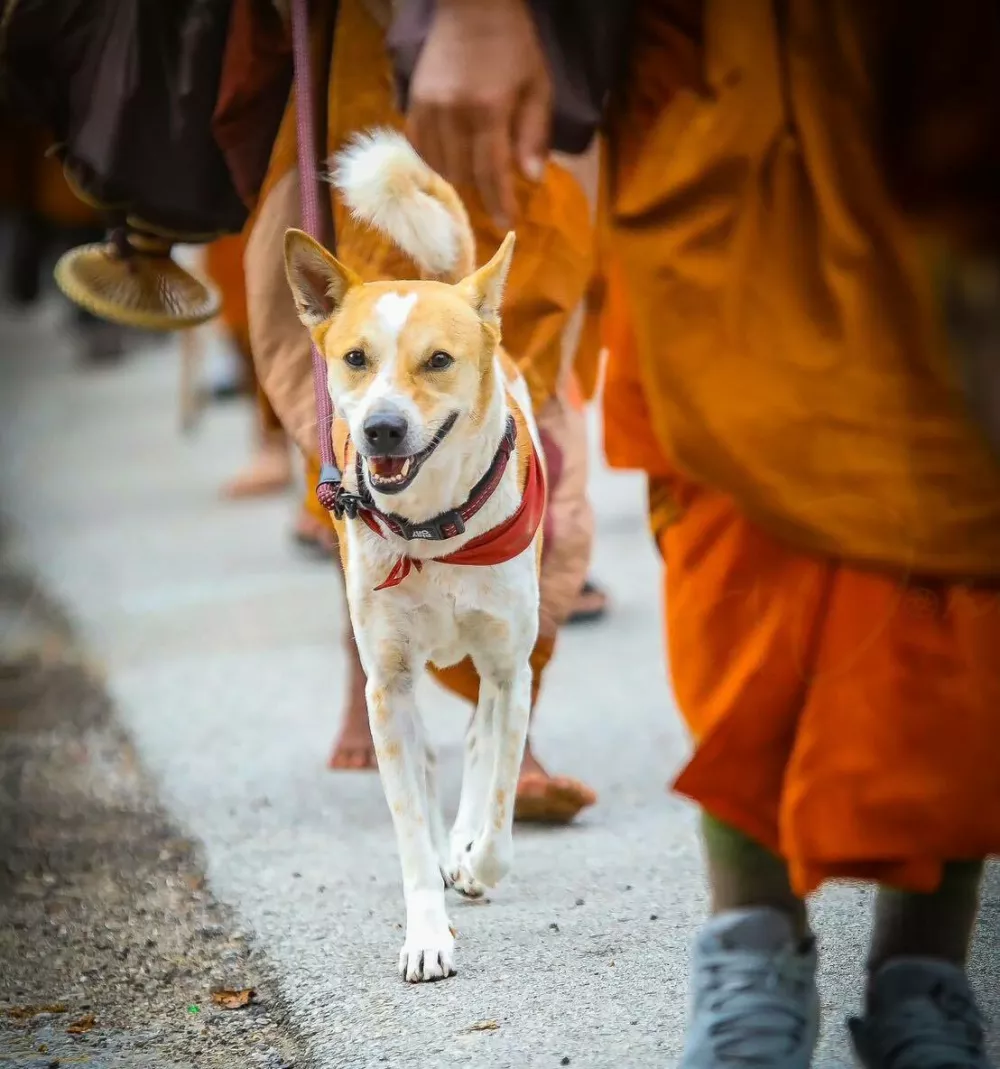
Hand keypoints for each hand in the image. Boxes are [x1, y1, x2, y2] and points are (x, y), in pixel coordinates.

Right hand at [407, 0, 551, 227]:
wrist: (473, 8)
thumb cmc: (514, 48)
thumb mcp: (538, 88)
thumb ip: (534, 135)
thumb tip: (532, 180)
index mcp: (488, 111)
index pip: (492, 172)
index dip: (500, 203)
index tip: (508, 225)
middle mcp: (453, 114)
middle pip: (463, 174)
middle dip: (481, 189)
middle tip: (496, 191)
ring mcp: (428, 109)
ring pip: (439, 166)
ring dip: (458, 177)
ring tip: (474, 175)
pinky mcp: (413, 104)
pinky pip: (420, 149)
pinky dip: (435, 161)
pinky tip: (450, 159)